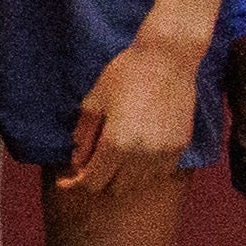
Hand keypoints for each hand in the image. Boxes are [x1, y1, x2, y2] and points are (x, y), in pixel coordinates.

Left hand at [63, 28, 208, 193]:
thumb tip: (78, 161)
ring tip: (111, 160)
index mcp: (116, 143)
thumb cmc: (125, 74)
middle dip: (98, 180)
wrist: (168, 58)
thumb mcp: (94, 102)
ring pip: (138, 183)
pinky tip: (134, 156)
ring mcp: (165, 152)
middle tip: (87, 165)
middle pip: (115, 187)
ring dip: (121, 178)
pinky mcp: (180, 146)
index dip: (75, 184)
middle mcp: (142, 153)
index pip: (93, 181)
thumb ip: (84, 135)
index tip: (65, 181)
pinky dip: (144, 171)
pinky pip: (159, 172)